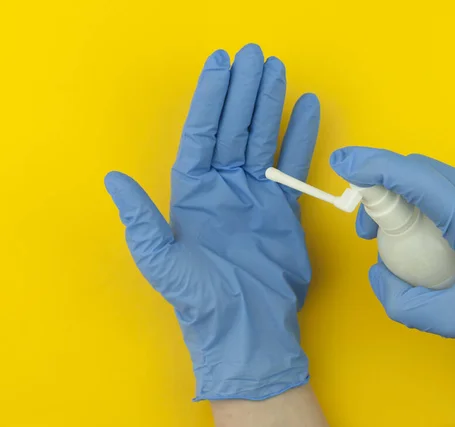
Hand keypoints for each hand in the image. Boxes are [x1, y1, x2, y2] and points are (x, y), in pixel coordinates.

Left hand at [105, 44, 319, 399]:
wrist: (248, 326)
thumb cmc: (202, 299)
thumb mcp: (163, 262)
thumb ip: (142, 221)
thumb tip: (114, 180)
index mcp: (191, 193)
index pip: (201, 133)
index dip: (212, 98)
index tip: (223, 66)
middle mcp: (222, 187)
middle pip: (233, 128)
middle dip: (244, 91)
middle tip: (256, 55)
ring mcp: (255, 195)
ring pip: (262, 139)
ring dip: (270, 105)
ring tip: (278, 72)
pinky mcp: (283, 208)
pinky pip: (292, 166)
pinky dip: (300, 138)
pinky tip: (305, 110)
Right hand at [331, 147, 454, 358]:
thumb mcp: (450, 318)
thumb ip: (399, 299)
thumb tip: (379, 272)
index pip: (416, 178)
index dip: (373, 166)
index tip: (343, 164)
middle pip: (421, 172)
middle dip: (382, 187)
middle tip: (365, 223)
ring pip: (437, 179)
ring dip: (405, 196)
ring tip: (393, 232)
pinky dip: (429, 201)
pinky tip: (427, 231)